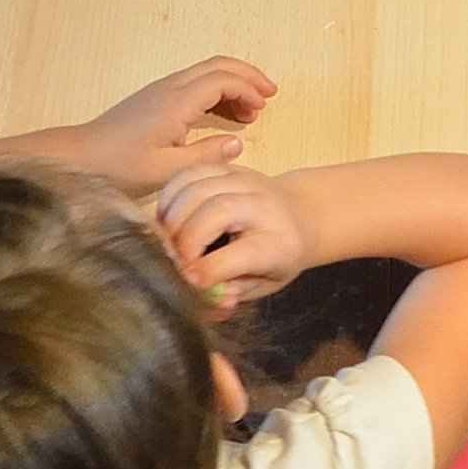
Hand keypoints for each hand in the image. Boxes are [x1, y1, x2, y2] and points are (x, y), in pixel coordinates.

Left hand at [82, 55, 275, 189]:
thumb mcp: (166, 170)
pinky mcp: (154, 100)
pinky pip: (193, 85)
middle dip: (247, 76)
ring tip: (250, 111)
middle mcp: (169, 89)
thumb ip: (205, 156)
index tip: (262, 107)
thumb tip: (237, 143)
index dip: (247, 90)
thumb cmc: (118, 165)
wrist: (80, 156)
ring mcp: (161, 91)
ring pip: (205, 74)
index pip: (221, 80)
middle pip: (216, 66)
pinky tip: (223, 116)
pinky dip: (215, 93)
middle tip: (269, 93)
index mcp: (176, 103)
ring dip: (232, 85)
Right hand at [155, 162, 308, 311]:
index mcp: (277, 242)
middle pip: (214, 213)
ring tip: (167, 241)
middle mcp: (262, 205)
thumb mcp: (266, 282)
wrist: (301, 214)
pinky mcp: (227, 168)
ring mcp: (244, 181)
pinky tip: (168, 218)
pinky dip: (170, 196)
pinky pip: (189, 174)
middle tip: (172, 261)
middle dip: (184, 241)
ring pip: (197, 190)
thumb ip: (236, 291)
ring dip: (172, 218)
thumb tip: (211, 300)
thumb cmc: (279, 255)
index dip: (206, 269)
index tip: (187, 281)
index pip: (238, 255)